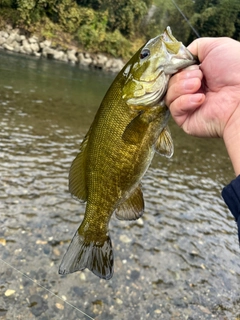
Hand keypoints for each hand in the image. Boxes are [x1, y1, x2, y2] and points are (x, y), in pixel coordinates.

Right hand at [165, 37, 239, 174]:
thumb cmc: (236, 70)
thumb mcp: (216, 46)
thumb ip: (195, 47)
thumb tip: (179, 56)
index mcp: (198, 74)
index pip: (175, 71)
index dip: (177, 66)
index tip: (186, 64)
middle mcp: (192, 90)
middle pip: (170, 82)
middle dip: (181, 76)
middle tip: (199, 77)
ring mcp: (189, 106)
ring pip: (169, 95)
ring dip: (181, 87)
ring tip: (198, 85)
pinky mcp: (186, 120)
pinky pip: (174, 109)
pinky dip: (184, 101)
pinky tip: (201, 99)